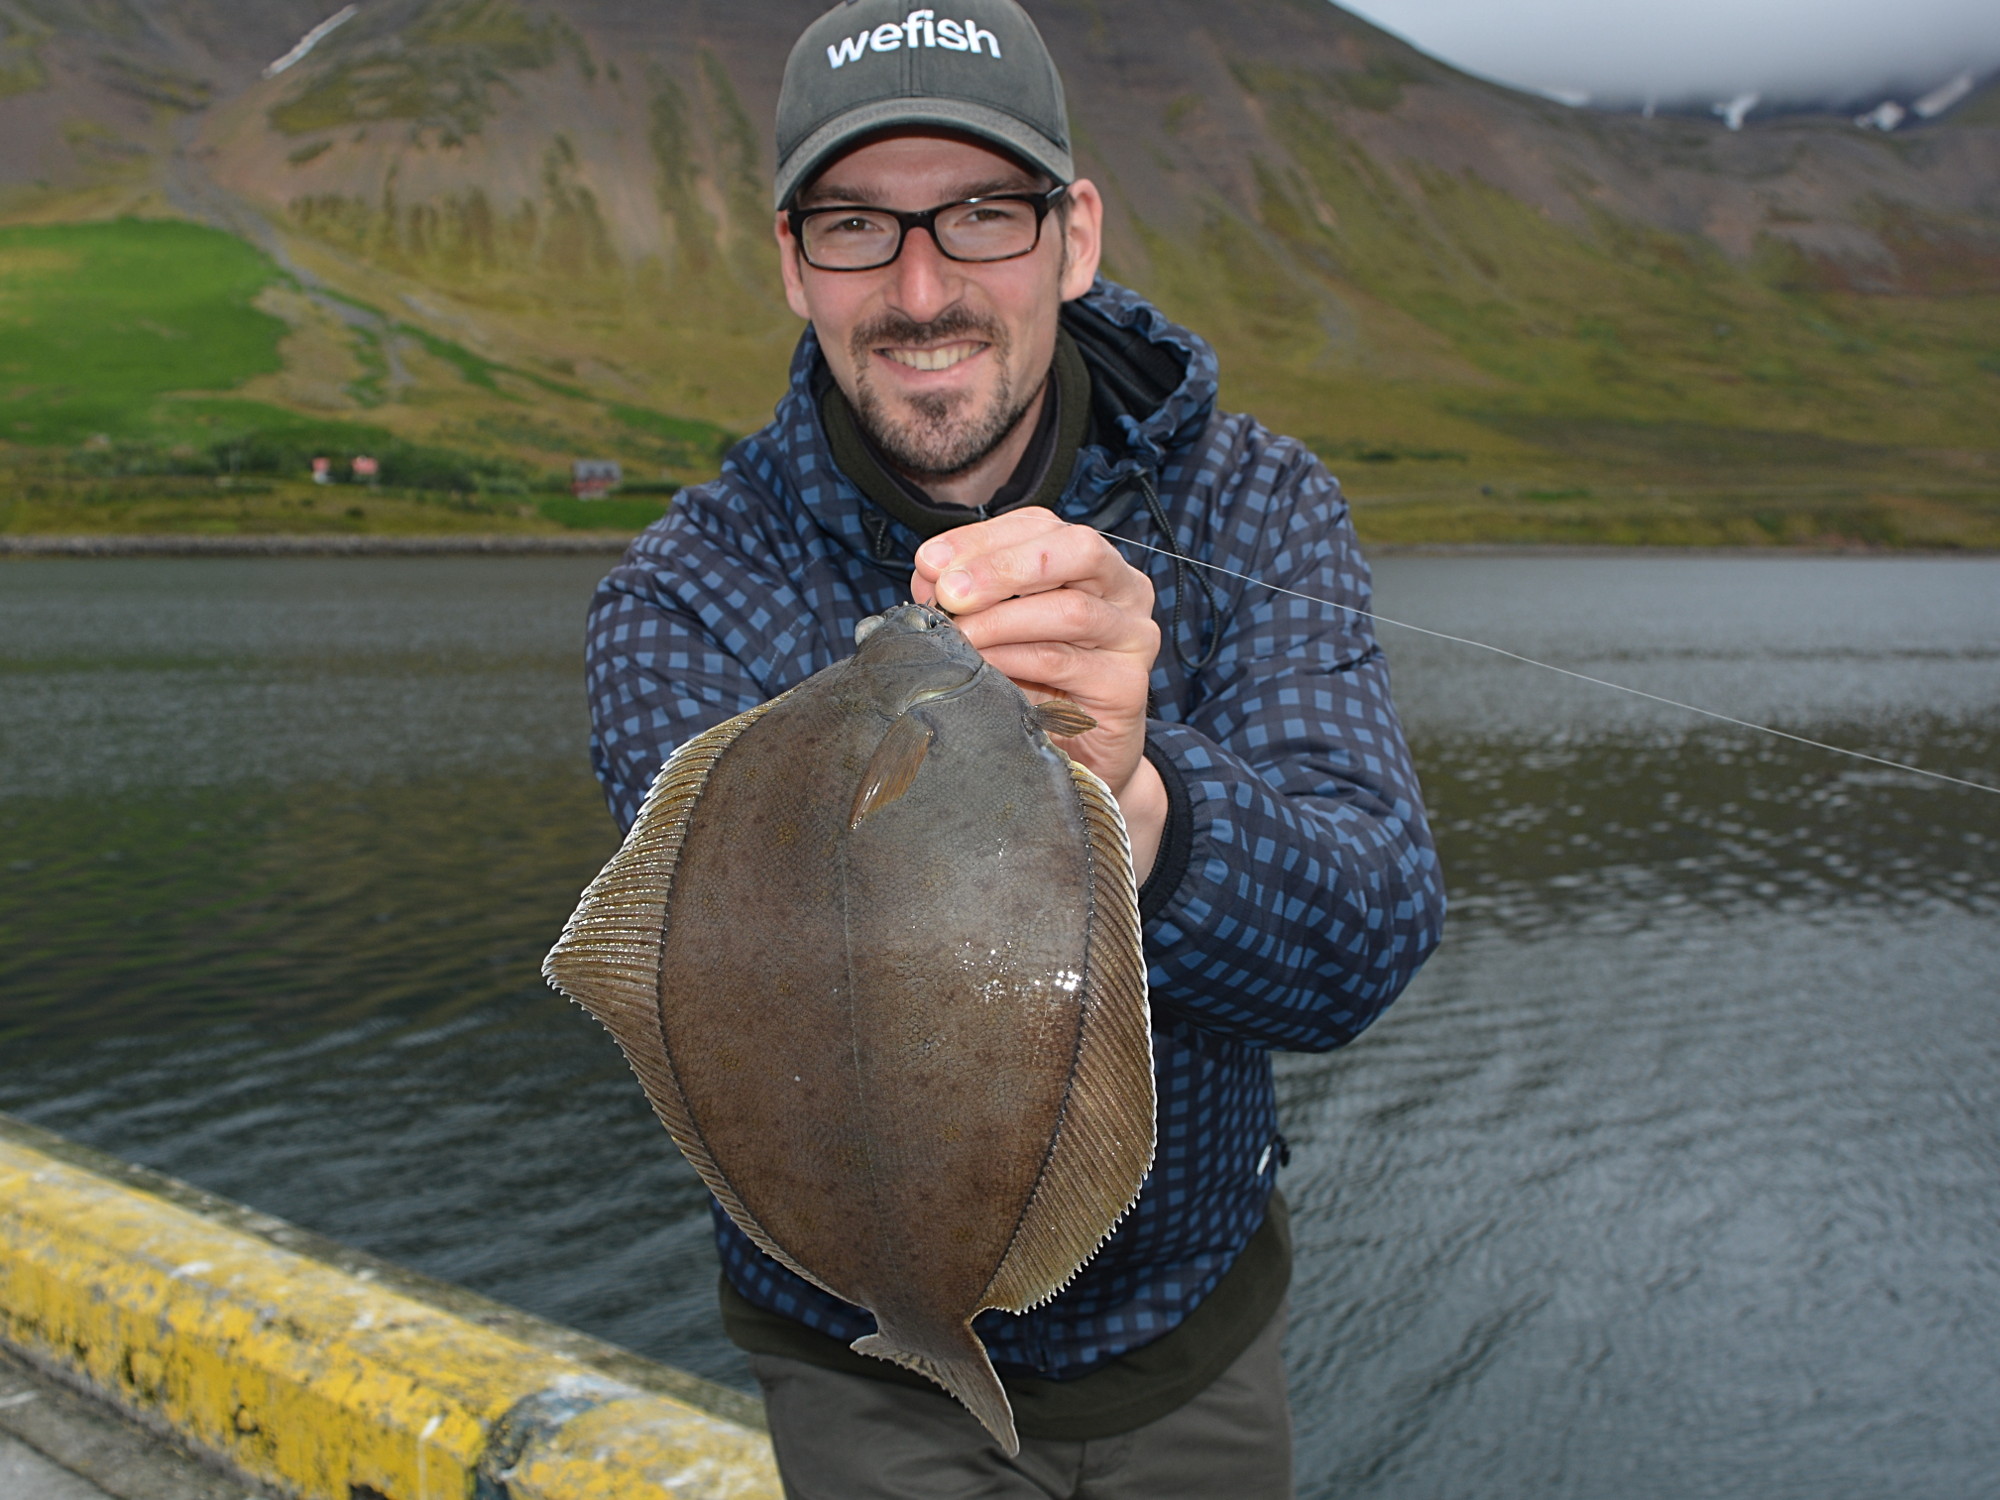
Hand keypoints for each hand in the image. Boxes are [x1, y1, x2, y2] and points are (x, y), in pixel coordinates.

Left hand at [912, 512, 1167, 880]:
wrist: (1078, 759)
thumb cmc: (1033, 684)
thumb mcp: (998, 629)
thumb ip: (968, 597)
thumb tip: (927, 575)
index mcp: (1089, 561)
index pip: (1039, 526)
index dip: (981, 538)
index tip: (929, 562)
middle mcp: (1124, 589)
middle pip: (1075, 550)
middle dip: (1003, 566)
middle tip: (949, 592)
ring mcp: (1133, 636)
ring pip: (1071, 610)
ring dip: (1002, 620)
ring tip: (958, 637)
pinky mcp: (1128, 685)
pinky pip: (1066, 664)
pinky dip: (1016, 661)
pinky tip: (982, 667)